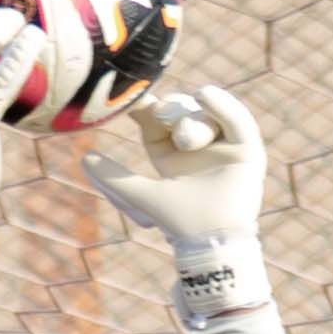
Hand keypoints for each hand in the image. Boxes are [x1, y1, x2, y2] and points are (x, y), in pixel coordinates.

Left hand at [85, 85, 274, 327]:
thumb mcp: (141, 193)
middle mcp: (199, 150)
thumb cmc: (176, 220)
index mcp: (173, 156)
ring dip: (193, 115)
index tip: (137, 99)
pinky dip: (224, 106)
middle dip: (172, 112)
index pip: (160, 123)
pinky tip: (204, 94)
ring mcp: (224, 148)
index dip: (148, 109)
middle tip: (161, 114)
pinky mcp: (248, 151)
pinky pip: (238, 121)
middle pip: (184, 114)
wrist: (209, 239)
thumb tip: (84, 157)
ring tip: (183, 126)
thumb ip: (114, 177)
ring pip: (207, 116)